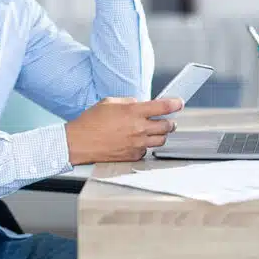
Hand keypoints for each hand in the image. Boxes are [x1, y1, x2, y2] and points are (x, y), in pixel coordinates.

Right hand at [64, 96, 182, 164]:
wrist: (79, 143)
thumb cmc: (91, 122)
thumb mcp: (109, 103)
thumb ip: (129, 102)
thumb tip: (141, 104)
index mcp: (133, 112)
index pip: (163, 107)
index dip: (175, 104)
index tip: (179, 103)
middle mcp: (138, 128)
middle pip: (167, 126)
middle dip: (170, 122)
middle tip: (168, 120)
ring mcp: (137, 144)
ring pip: (161, 140)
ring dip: (160, 135)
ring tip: (154, 131)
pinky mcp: (133, 156)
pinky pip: (147, 151)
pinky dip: (145, 146)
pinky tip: (137, 142)